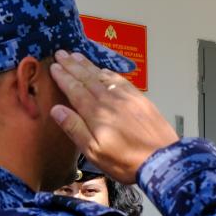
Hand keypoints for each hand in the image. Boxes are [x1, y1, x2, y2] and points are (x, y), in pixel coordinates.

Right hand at [49, 51, 178, 183]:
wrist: (162, 160)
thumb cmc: (125, 161)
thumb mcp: (94, 152)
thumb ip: (75, 129)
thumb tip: (56, 109)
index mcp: (96, 113)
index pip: (75, 90)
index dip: (63, 77)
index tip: (54, 67)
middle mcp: (110, 100)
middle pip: (87, 78)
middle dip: (72, 65)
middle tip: (61, 53)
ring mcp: (126, 97)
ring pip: (103, 76)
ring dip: (88, 65)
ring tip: (76, 55)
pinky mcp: (140, 99)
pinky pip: (120, 80)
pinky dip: (108, 72)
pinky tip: (103, 70)